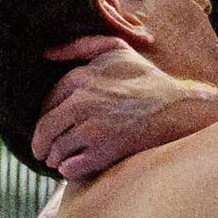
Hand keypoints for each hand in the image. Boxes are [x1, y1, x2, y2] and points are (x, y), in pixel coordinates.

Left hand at [30, 39, 217, 178]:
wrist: (177, 109)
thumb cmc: (146, 79)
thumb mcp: (115, 49)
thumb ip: (80, 46)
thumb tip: (46, 55)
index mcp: (81, 78)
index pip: (47, 103)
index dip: (45, 118)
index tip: (47, 129)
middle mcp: (83, 102)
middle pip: (46, 129)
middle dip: (41, 144)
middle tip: (42, 153)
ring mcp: (93, 129)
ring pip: (56, 151)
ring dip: (56, 159)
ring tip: (60, 161)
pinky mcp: (104, 152)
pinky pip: (70, 169)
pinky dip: (69, 171)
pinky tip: (75, 168)